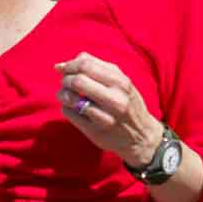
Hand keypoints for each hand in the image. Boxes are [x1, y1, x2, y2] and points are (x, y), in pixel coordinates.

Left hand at [55, 52, 164, 168]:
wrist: (142, 137)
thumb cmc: (127, 103)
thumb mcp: (120, 81)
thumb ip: (95, 67)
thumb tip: (60, 66)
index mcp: (121, 83)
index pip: (86, 65)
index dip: (70, 65)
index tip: (66, 69)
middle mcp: (115, 100)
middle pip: (77, 81)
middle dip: (66, 79)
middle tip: (66, 83)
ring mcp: (105, 117)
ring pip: (70, 98)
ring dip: (63, 94)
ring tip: (69, 96)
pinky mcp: (94, 131)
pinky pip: (69, 114)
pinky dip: (67, 108)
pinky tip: (75, 109)